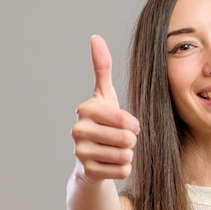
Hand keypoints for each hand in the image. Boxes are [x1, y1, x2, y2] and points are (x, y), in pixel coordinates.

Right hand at [71, 35, 139, 182]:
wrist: (90, 158)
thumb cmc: (102, 123)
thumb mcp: (104, 95)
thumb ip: (102, 68)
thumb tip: (95, 37)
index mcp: (84, 109)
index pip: (124, 119)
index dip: (133, 124)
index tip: (129, 125)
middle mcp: (77, 130)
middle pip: (126, 139)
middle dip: (131, 141)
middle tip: (122, 140)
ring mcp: (80, 153)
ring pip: (126, 155)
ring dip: (128, 154)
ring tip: (116, 150)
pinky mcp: (87, 172)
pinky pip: (123, 170)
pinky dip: (123, 168)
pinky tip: (111, 163)